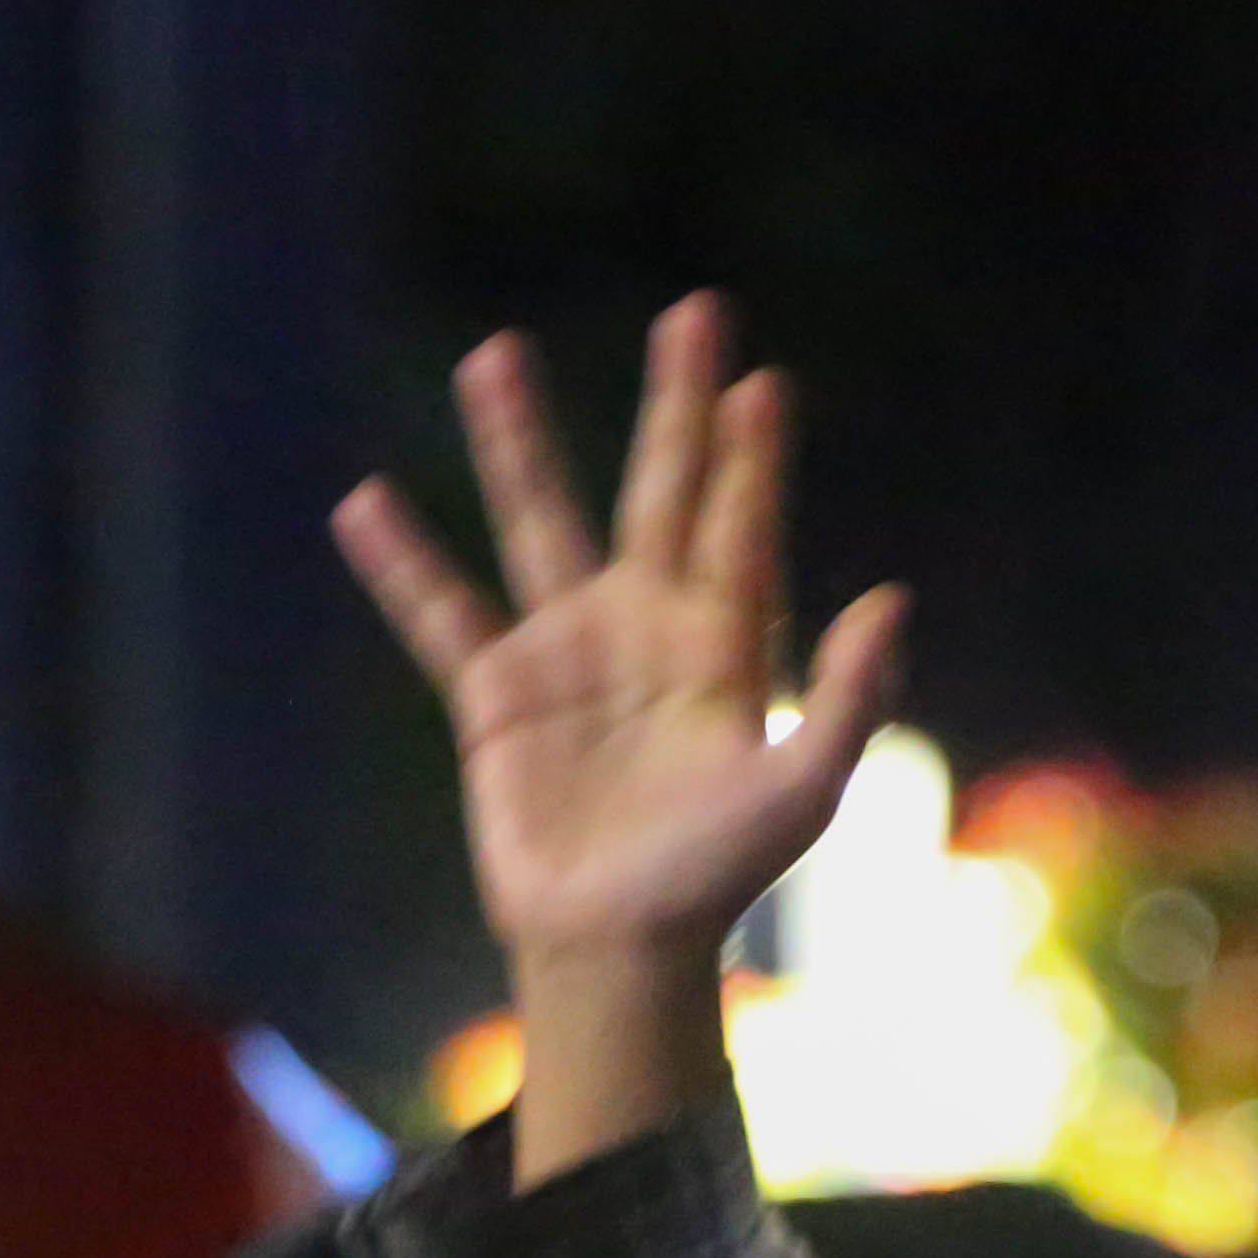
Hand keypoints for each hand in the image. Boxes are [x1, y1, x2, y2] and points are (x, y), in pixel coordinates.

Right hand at [335, 292, 906, 984]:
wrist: (619, 944)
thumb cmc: (716, 875)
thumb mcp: (803, 791)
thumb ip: (847, 696)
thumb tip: (892, 597)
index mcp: (723, 645)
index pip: (741, 527)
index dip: (751, 457)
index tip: (761, 380)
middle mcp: (644, 628)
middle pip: (659, 490)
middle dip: (675, 406)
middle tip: (693, 312)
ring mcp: (565, 654)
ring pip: (539, 520)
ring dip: (519, 440)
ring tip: (497, 351)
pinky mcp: (495, 695)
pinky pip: (441, 613)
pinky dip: (403, 563)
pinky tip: (366, 502)